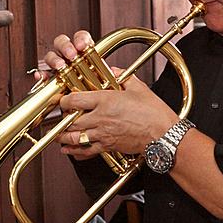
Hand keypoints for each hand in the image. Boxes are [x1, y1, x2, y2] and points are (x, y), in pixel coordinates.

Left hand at [40, 30, 177, 158]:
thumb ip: (123, 77)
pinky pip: (86, 151)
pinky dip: (74, 152)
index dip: (64, 100)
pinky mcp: (108, 146)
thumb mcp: (139, 88)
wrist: (163, 134)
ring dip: (64, 137)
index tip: (64, 100)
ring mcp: (102, 134)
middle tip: (61, 117)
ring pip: (74, 138)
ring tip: (59, 134)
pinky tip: (69, 150)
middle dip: (62, 120)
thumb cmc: (153, 113)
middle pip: (70, 121)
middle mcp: (100, 118)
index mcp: (105, 101)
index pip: (74, 100)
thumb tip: (115, 71)